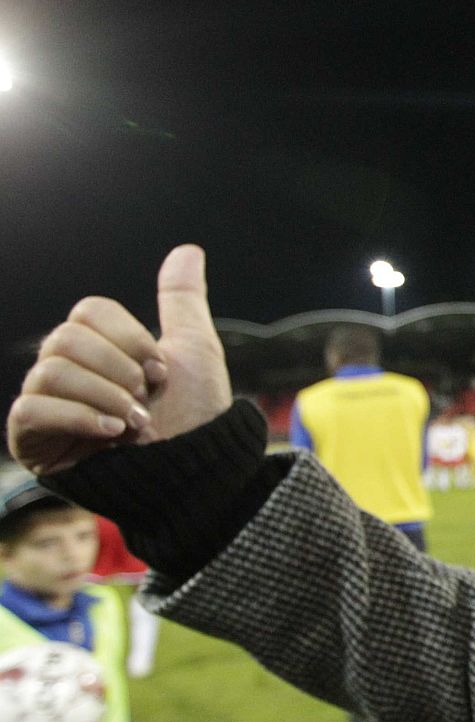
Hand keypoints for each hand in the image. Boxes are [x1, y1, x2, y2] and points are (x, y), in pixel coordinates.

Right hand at [7, 246, 232, 474]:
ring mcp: (48, 406)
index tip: (160, 369)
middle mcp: (67, 371)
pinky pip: (31, 410)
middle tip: (145, 396)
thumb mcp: (194, 352)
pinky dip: (77, 416)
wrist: (196, 472)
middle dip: (117, 368)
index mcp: (99, 348)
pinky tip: (113, 432)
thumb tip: (188, 249)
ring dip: (104, 395)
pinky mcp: (35, 441)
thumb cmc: (195, 415)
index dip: (128, 336)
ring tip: (135, 420)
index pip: (89, 311)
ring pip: (49, 372)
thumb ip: (182, 302)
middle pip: (66, 338)